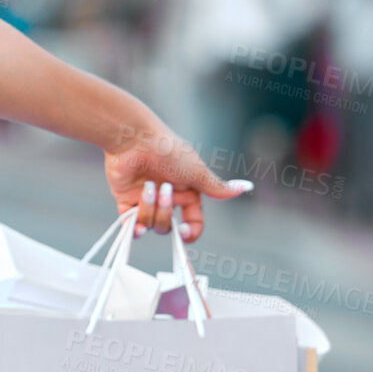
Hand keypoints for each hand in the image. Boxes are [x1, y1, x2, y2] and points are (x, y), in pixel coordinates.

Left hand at [102, 123, 250, 242]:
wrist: (135, 139)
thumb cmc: (170, 151)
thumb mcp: (198, 172)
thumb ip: (219, 187)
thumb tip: (246, 187)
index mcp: (187, 192)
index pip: (193, 222)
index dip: (190, 232)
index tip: (184, 232)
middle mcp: (167, 198)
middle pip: (169, 227)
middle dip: (166, 212)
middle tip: (162, 189)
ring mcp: (146, 200)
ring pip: (150, 224)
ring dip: (149, 207)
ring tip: (146, 186)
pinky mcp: (126, 199)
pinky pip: (130, 223)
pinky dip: (133, 224)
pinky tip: (135, 219)